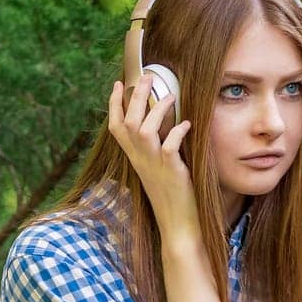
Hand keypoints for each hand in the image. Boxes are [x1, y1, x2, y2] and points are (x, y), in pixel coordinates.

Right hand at [108, 73, 199, 236]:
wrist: (177, 225)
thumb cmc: (171, 197)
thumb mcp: (156, 170)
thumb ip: (154, 150)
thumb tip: (162, 126)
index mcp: (135, 158)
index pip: (115, 127)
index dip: (114, 104)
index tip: (118, 84)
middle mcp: (140, 160)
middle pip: (128, 122)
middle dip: (135, 96)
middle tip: (148, 76)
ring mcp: (154, 166)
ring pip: (143, 130)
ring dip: (156, 110)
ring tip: (170, 96)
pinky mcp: (171, 172)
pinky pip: (169, 147)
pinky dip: (177, 132)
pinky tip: (186, 124)